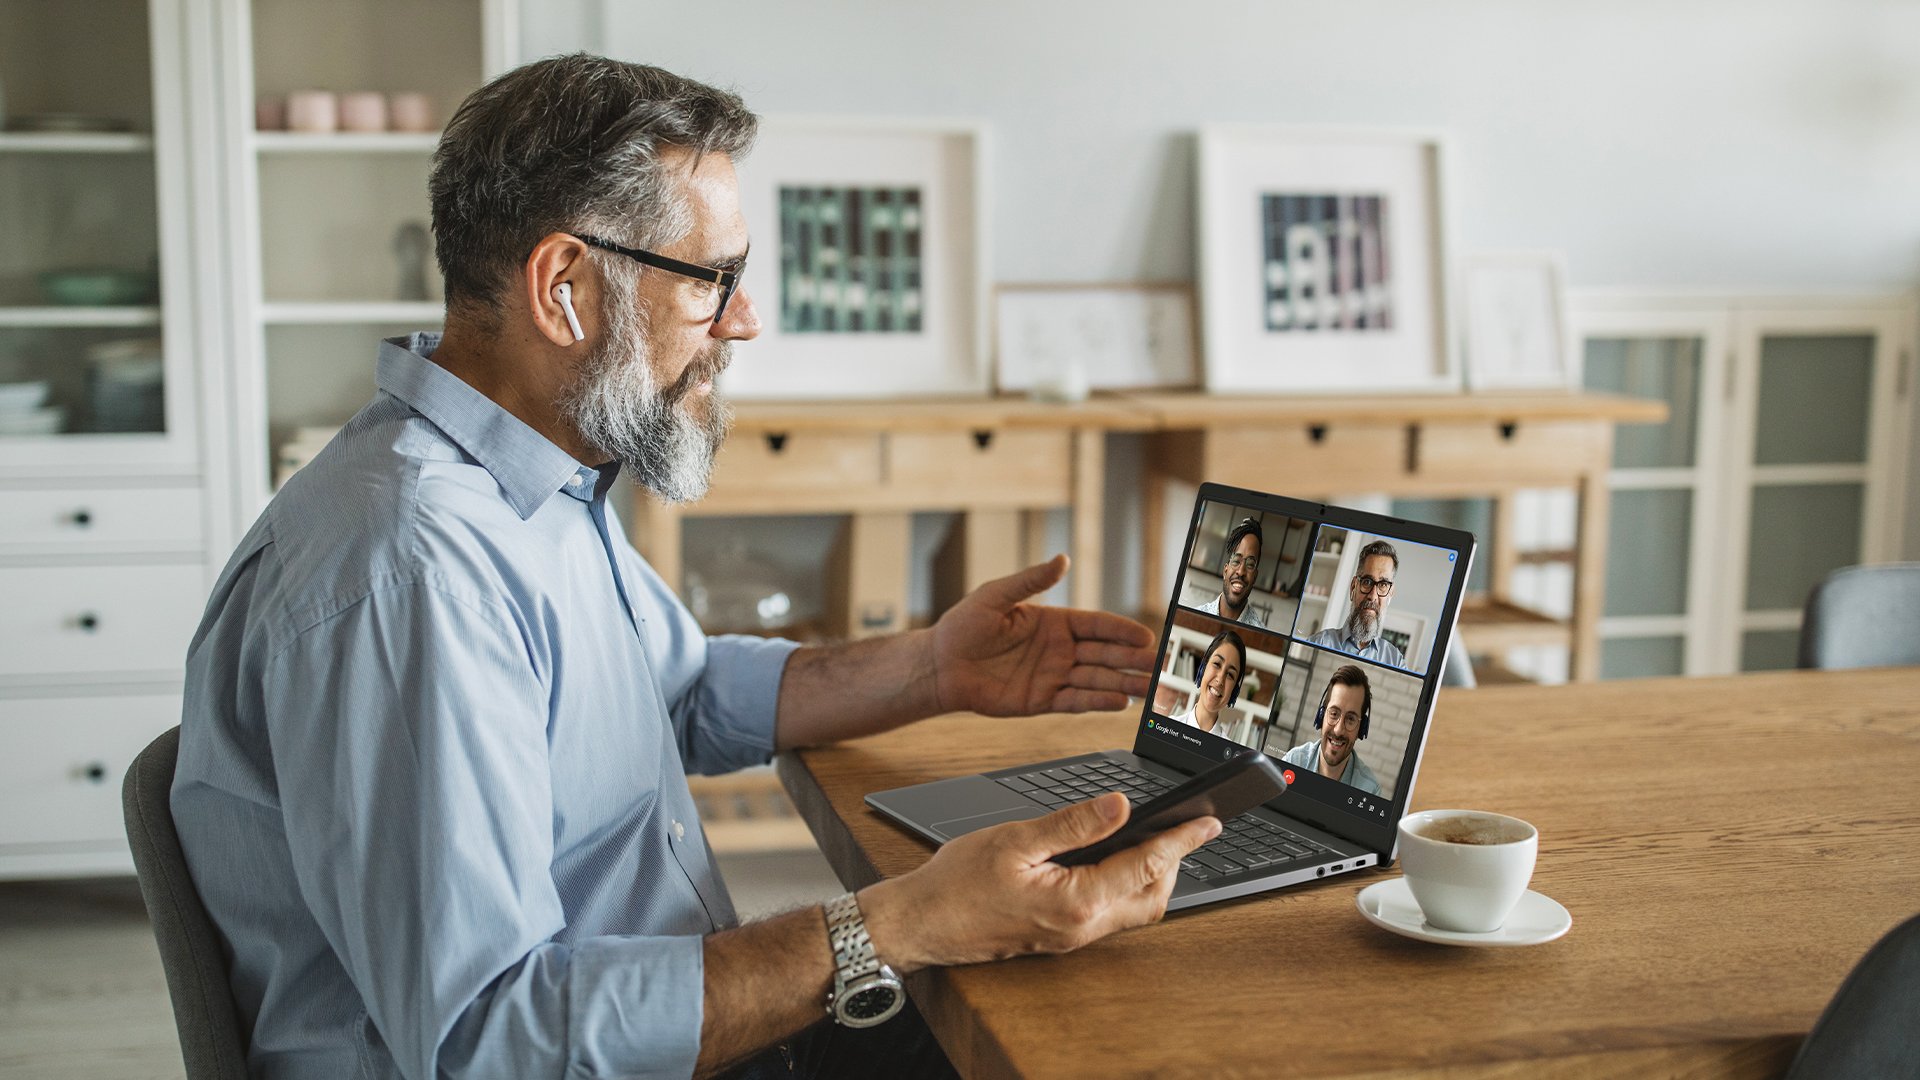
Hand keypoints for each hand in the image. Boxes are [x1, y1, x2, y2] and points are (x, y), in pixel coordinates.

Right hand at [858, 793, 1219, 970]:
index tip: (1207, 821)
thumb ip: (1073, 824)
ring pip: (1135, 911)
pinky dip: (1127, 887)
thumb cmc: (956, 884)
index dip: (1181, 840)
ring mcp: (1072, 937)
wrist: (922, 924)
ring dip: (1153, 877)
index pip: (1146, 866)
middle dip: (1175, 862)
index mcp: (1076, 901)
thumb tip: (1120, 805)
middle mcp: (1081, 927)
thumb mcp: (1016, 839)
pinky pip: (1111, 914)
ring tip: (1157, 839)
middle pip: (1154, 899)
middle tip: (1186, 827)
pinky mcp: (1061, 937)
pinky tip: (1117, 862)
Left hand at [931, 555, 1156, 715]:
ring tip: (1151, 687)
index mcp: (1054, 622)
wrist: (939, 666)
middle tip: (1163, 664)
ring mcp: (1053, 676)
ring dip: (1125, 682)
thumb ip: (1031, 580)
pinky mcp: (1041, 701)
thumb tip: (1061, 560)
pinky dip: (1097, 702)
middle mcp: (1059, 650)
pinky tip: (1119, 700)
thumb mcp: (996, 596)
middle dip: (1134, 658)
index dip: (1122, 630)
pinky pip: (1075, 701)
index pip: (1097, 625)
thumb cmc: (963, 626)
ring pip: (1096, 679)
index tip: (1147, 634)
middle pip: (1105, 654)